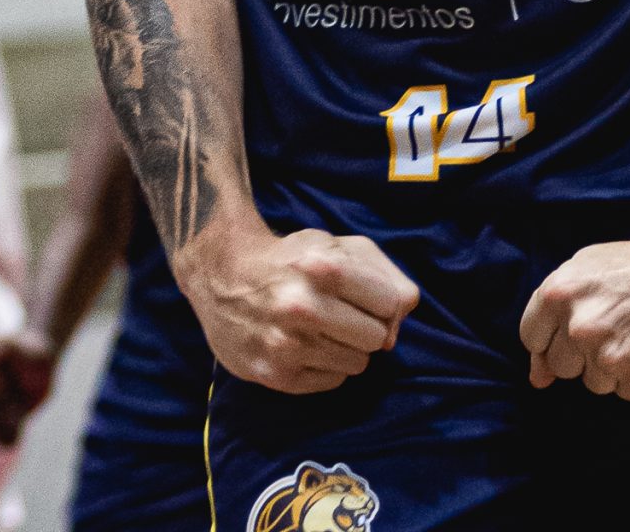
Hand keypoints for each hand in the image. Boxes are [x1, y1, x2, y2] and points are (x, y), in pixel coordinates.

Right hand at [177, 223, 418, 394]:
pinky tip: (304, 347)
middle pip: (378, 338)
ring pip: (357, 365)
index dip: (386, 303)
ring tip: (320, 330)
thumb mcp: (334, 245)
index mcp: (322, 267)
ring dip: (346, 349)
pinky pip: (331, 383)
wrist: (220, 276)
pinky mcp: (275, 375)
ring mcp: (287, 345)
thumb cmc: (288, 259)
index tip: (369, 299)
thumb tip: (408, 306)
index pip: (390, 303)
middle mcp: (303, 307)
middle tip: (343, 317)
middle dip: (367, 328)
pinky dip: (325, 368)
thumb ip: (381, 271)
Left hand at [519, 220, 629, 400]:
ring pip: (593, 383)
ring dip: (612, 367)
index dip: (553, 338)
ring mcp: (611, 356)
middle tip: (616, 326)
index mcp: (559, 294)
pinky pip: (625, 392)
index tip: (576, 329)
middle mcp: (580, 327)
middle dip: (582, 354)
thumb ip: (553, 318)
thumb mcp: (588, 270)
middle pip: (561, 366)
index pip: (532, 340)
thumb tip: (536, 378)